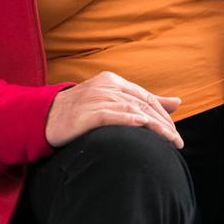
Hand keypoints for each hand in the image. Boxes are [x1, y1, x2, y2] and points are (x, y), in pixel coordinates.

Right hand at [45, 70, 183, 149]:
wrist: (44, 118)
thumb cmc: (80, 112)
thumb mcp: (112, 101)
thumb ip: (143, 101)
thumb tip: (178, 102)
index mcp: (113, 81)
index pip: (146, 97)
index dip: (163, 115)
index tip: (175, 134)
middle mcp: (107, 86)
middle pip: (143, 104)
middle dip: (163, 123)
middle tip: (177, 142)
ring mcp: (97, 97)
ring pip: (133, 109)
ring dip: (154, 126)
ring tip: (168, 142)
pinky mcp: (87, 112)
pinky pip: (113, 115)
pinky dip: (131, 121)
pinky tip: (144, 128)